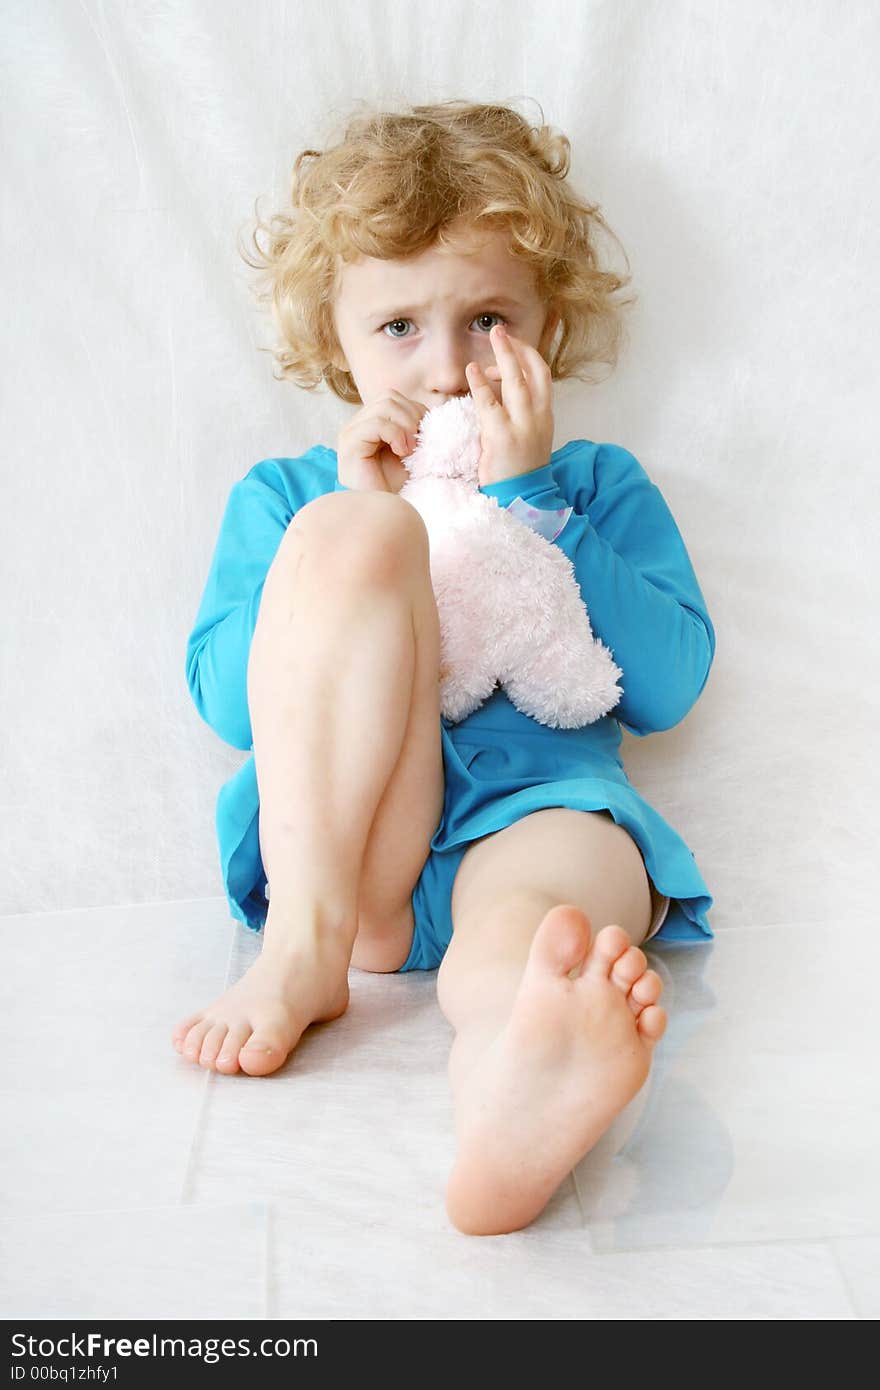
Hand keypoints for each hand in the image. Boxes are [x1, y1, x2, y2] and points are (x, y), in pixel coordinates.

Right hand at [337, 391, 427, 492]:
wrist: (383, 512)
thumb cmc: (395, 486)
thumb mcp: (411, 451)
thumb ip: (415, 429)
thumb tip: (433, 410)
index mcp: (370, 423)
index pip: (393, 398)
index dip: (415, 410)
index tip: (425, 434)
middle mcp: (357, 424)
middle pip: (389, 397)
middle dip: (412, 416)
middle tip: (418, 442)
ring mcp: (350, 432)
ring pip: (384, 406)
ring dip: (406, 426)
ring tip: (410, 449)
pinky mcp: (349, 444)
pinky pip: (376, 423)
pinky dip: (396, 434)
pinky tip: (401, 452)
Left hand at [465, 324, 553, 485]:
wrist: (524, 499)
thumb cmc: (521, 469)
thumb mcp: (531, 436)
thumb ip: (524, 413)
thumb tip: (505, 391)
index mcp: (546, 415)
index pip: (543, 376)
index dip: (529, 356)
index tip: (514, 346)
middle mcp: (538, 416)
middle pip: (533, 371)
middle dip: (517, 347)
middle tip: (500, 331)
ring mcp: (521, 425)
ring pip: (515, 381)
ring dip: (503, 355)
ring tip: (492, 337)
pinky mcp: (501, 436)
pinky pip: (489, 403)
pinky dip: (481, 383)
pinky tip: (471, 370)